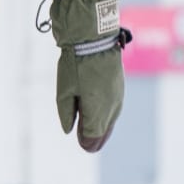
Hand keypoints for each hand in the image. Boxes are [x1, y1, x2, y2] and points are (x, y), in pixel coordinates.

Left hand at [47, 0, 129, 151]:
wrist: (94, 39)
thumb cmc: (76, 64)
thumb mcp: (64, 89)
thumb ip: (66, 112)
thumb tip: (70, 130)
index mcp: (98, 110)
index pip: (94, 136)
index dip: (87, 142)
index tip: (82, 144)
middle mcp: (112, 107)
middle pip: (104, 130)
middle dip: (95, 138)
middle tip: (87, 144)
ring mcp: (118, 97)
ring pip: (111, 119)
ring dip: (102, 126)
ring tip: (92, 133)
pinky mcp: (119, 87)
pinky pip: (114, 108)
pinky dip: (106, 115)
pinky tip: (100, 115)